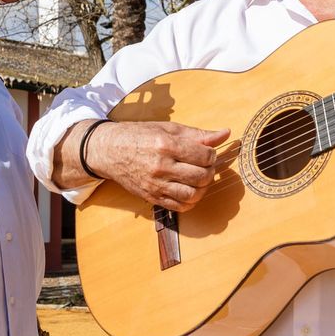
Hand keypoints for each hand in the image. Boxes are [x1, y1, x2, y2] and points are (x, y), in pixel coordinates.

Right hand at [86, 120, 230, 211]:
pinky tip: (189, 189)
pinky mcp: (151, 197)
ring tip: (199, 178)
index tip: (207, 152)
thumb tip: (225, 134)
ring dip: (203, 188)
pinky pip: (179, 207)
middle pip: (201, 176)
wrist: (109, 151)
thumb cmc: (139, 136)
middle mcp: (161, 167)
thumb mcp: (168, 129)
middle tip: (205, 165)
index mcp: (166, 145)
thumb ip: (198, 134)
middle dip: (210, 171)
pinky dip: (191, 201)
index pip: (204, 156)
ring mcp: (155, 185)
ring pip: (193, 195)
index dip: (212, 154)